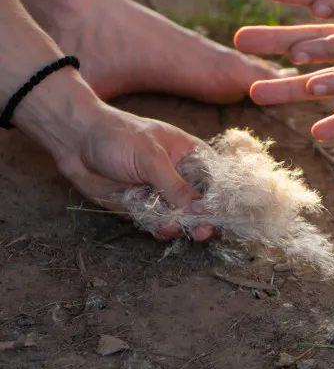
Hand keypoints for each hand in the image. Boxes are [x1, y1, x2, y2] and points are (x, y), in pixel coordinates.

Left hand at [14, 70, 213, 240]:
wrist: (75, 142)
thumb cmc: (118, 137)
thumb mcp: (152, 158)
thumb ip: (177, 187)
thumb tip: (203, 211)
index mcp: (191, 156)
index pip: (216, 180)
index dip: (222, 198)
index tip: (223, 215)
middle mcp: (180, 176)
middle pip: (201, 203)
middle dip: (202, 218)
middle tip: (204, 232)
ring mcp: (161, 192)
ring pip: (179, 216)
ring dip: (179, 225)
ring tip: (171, 228)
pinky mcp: (142, 206)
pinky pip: (157, 223)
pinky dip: (160, 229)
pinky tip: (160, 229)